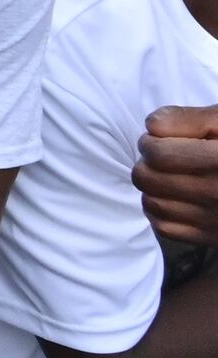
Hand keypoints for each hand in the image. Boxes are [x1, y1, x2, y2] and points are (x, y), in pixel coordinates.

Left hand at [135, 106, 217, 243]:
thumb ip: (190, 119)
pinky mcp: (212, 238)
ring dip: (152, 187)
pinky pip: (164, 227)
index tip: (158, 140)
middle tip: (161, 157)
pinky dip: (161, 211)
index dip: (150, 142)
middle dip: (147, 163)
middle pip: (148, 179)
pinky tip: (174, 198)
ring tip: (169, 176)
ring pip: (151, 203)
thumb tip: (152, 127)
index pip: (159, 155)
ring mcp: (215, 220)